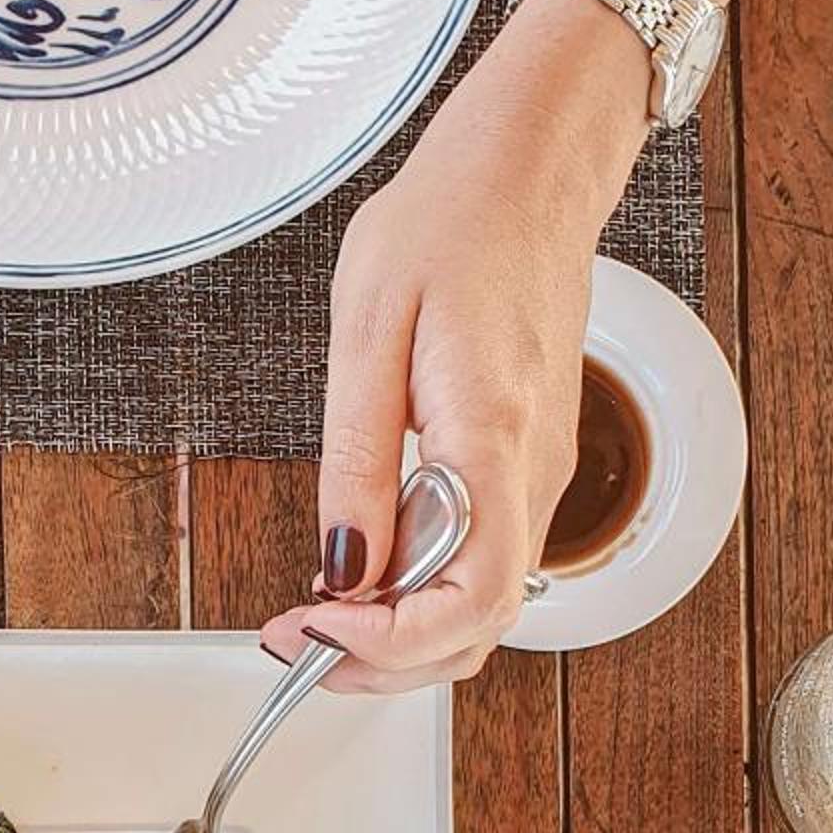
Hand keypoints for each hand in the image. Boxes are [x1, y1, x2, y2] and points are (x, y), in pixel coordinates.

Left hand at [260, 0, 651, 689]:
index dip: (391, 641)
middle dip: (383, 660)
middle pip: (476, 628)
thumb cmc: (450, 225)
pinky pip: (478, 562)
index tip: (315, 629)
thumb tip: (343, 567)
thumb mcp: (366, 331)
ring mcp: (539, 477)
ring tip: (315, 610)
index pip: (470, 597)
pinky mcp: (526, 469)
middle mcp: (534, 473)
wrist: (527, 171)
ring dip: (397, 634)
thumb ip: (357, 460)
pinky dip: (418, 592)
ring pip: (479, 607)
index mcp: (495, 435)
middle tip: (294, 639)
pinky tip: (363, 568)